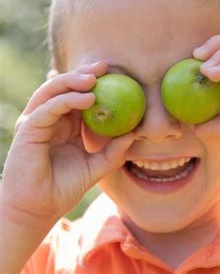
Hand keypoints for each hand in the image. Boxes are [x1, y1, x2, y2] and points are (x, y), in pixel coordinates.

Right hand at [1, 61, 134, 223]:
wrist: (39, 209)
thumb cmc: (65, 187)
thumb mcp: (97, 166)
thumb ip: (115, 150)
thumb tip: (135, 134)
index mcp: (64, 124)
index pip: (77, 94)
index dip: (93, 81)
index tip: (114, 72)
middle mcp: (48, 118)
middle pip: (63, 86)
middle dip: (83, 73)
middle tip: (105, 66)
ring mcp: (36, 122)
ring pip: (51, 91)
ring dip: (73, 80)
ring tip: (95, 78)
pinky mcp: (28, 130)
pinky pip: (47, 108)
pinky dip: (66, 100)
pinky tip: (87, 98)